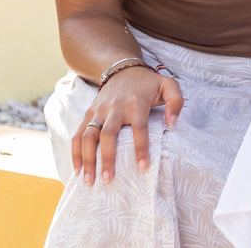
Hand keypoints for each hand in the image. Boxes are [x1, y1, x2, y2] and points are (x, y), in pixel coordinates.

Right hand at [74, 65, 183, 183]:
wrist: (122, 69)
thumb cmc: (148, 84)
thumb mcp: (168, 85)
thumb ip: (176, 101)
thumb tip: (171, 124)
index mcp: (136, 102)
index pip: (139, 127)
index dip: (141, 147)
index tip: (143, 167)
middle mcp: (115, 107)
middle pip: (108, 134)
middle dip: (107, 158)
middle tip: (108, 180)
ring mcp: (99, 111)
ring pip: (88, 136)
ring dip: (87, 159)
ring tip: (88, 181)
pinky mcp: (88, 114)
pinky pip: (78, 134)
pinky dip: (75, 152)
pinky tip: (77, 170)